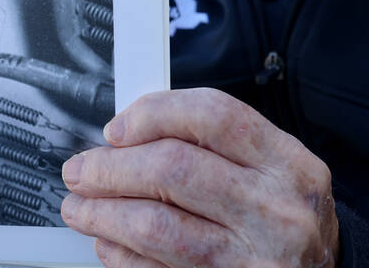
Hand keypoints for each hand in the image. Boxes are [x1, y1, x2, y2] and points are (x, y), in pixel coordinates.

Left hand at [60, 87, 338, 266]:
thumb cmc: (285, 217)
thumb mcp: (273, 169)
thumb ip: (212, 144)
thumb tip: (130, 132)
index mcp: (288, 164)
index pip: (212, 116)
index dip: (153, 114)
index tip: (117, 128)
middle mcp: (277, 211)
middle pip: (174, 169)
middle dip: (111, 167)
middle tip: (81, 169)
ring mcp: (254, 260)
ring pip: (156, 226)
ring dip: (103, 214)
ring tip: (80, 207)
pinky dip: (122, 257)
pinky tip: (107, 244)